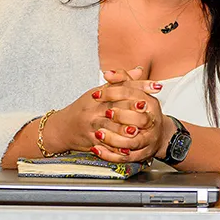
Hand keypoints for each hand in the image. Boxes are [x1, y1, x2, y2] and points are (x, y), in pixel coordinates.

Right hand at [43, 72, 158, 155]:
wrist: (62, 128)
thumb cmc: (83, 108)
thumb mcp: (100, 91)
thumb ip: (122, 81)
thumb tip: (140, 70)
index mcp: (100, 94)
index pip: (122, 87)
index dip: (141, 86)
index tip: (157, 86)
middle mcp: (95, 108)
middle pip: (116, 105)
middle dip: (133, 107)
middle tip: (148, 107)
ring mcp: (91, 125)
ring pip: (109, 127)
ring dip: (123, 129)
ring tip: (137, 130)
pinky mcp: (89, 140)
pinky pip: (104, 144)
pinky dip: (115, 147)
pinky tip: (126, 149)